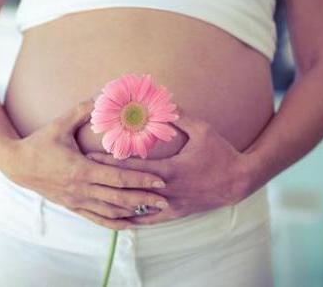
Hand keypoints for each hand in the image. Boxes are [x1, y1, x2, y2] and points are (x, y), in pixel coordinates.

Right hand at [5, 98, 169, 229]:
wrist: (16, 165)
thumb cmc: (40, 142)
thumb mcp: (60, 124)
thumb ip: (82, 109)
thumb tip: (102, 94)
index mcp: (81, 169)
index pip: (117, 177)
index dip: (140, 179)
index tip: (160, 180)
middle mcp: (81, 189)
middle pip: (119, 198)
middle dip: (144, 200)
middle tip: (167, 201)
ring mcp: (76, 201)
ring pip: (110, 212)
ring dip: (133, 213)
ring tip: (154, 212)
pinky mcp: (72, 207)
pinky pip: (97, 219)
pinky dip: (115, 223)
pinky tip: (129, 224)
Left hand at [85, 109, 254, 225]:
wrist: (239, 181)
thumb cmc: (221, 152)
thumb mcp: (203, 130)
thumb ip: (181, 116)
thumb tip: (162, 101)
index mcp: (170, 170)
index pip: (133, 168)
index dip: (110, 163)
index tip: (90, 157)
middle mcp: (166, 190)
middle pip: (129, 188)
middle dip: (105, 181)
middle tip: (84, 176)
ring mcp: (170, 205)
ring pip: (136, 208)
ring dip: (115, 202)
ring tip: (95, 197)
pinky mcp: (176, 213)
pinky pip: (150, 220)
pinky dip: (133, 218)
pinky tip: (118, 217)